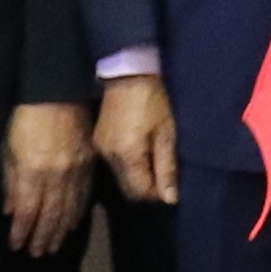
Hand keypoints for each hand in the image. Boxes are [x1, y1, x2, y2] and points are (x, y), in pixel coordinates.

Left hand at [3, 103, 95, 255]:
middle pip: (49, 215)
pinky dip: (76, 214)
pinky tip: (71, 225)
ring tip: (53, 247)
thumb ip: (10, 181)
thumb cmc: (26, 118)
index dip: (21, 232)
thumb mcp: (9, 148)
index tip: (16, 246)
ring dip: (59, 232)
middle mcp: (55, 176)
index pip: (27, 211)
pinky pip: (83, 196)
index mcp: (32, 171)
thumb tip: (11, 210)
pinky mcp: (89, 165)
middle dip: (42, 237)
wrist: (58, 92)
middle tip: (37, 254)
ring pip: (68, 209)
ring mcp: (75, 171)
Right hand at [96, 76, 179, 207]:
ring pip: (120, 179)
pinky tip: (140, 154)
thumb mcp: (167, 133)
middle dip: (148, 189)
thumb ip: (167, 167)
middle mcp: (109, 157)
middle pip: (128, 189)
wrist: (127, 73)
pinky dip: (128, 167)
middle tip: (165, 176)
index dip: (159, 195)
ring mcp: (100, 149)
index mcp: (127, 155)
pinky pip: (114, 165)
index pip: (141, 192)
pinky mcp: (98, 141)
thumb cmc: (153, 100)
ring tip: (154, 163)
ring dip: (138, 178)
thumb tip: (170, 199)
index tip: (172, 186)